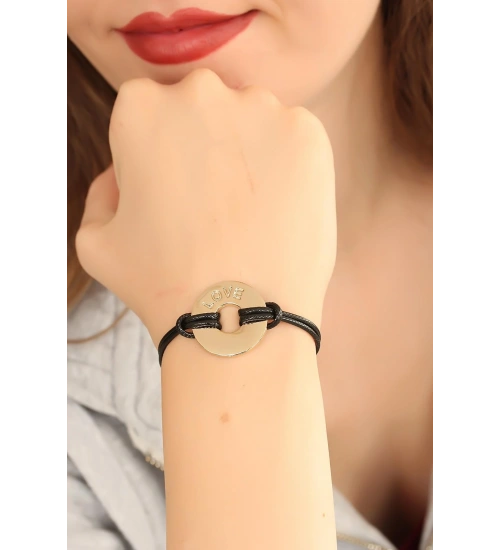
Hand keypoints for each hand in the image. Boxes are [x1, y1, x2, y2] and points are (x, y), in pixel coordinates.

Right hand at [76, 69, 336, 343]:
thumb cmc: (162, 283)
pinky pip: (292, 139)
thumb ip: (102, 190)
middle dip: (204, 145)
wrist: (239, 316)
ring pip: (251, 120)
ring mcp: (260, 108)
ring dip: (248, 153)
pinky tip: (276, 211)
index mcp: (141, 107)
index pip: (151, 112)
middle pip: (203, 108)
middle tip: (212, 204)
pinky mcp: (307, 133)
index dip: (159, 156)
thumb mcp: (96, 239)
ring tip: (248, 214)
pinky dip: (287, 167)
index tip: (172, 193)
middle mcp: (200, 92)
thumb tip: (125, 172)